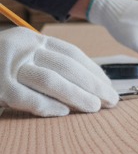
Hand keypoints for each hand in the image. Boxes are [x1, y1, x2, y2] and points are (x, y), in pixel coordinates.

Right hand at [0, 28, 118, 116]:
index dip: (94, 71)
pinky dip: (46, 106)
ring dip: (77, 96)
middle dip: (93, 85)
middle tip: (111, 101)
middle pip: (67, 67)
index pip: (72, 54)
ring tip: (94, 108)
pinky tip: (62, 114)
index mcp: (29, 39)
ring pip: (52, 80)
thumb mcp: (21, 60)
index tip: (109, 87)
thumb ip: (47, 65)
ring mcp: (5, 65)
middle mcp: (19, 48)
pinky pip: (26, 98)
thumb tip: (89, 84)